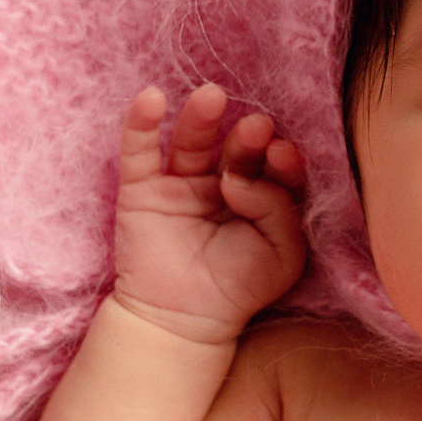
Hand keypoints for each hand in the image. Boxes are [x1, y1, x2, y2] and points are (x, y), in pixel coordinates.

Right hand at [110, 84, 308, 346]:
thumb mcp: (282, 252)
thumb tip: (238, 178)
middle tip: (257, 127)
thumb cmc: (240, 286)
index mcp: (259, 194)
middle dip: (246, 138)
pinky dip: (141, 123)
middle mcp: (221, 182)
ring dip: (201, 117)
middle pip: (234, 148)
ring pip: (191, 141)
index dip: (280, 157)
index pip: (272, 164)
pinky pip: (139, 151)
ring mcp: (180, 183)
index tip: (283, 153)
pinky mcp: (142, 189)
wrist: (182, 323)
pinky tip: (151, 98)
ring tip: (212, 97)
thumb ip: (278, 208)